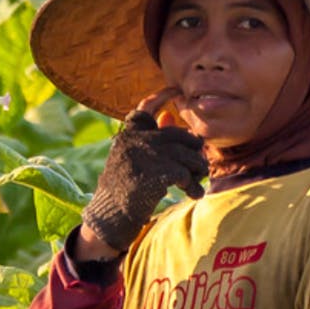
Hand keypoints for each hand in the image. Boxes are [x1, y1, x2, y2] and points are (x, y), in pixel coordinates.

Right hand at [79, 88, 207, 253]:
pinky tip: (193, 194)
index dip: (161, 96)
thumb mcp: (134, 160)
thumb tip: (170, 115)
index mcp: (127, 135)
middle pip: (177, 135)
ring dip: (197, 169)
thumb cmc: (123, 190)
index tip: (176, 91)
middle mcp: (134, 140)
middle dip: (193, 149)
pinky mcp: (154, 173)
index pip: (145, 108)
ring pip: (185, 154)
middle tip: (200, 165)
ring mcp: (144, 155)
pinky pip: (184, 174)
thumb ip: (152, 139)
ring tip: (198, 181)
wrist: (110, 217)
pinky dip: (192, 185)